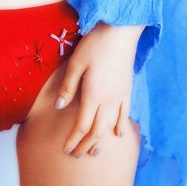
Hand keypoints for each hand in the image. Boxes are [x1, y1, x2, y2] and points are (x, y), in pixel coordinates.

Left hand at [54, 23, 142, 156]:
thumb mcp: (76, 62)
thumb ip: (68, 86)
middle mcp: (108, 100)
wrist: (120, 31)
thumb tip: (59, 107)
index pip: (82, 125)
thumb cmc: (95, 44)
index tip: (66, 149)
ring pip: (110, 126)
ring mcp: (120, 96)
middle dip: (85, 145)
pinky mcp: (127, 89)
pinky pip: (125, 114)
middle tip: (76, 154)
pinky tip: (118, 134)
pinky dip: (121, 126)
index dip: (73, 140)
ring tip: (94, 151)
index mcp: (93, 95)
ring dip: (101, 140)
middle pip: (96, 131)